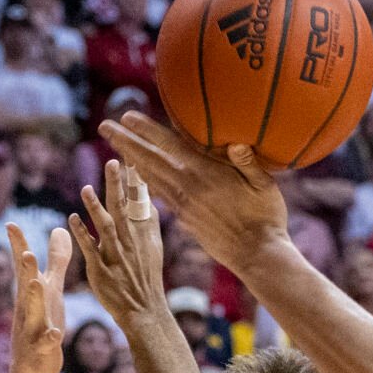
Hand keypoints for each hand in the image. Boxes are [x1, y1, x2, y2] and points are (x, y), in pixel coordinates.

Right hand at [7, 223, 70, 372]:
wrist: (32, 368)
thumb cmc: (42, 322)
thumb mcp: (50, 288)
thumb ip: (56, 260)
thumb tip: (59, 229)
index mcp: (32, 292)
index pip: (23, 266)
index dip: (18, 246)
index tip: (10, 223)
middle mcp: (29, 308)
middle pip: (26, 284)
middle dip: (26, 269)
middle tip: (26, 251)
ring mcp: (33, 328)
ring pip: (33, 312)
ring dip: (34, 299)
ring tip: (36, 284)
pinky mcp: (42, 349)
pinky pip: (46, 343)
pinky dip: (50, 338)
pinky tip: (56, 333)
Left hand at [72, 158, 168, 326]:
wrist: (144, 310)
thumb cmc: (146, 278)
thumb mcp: (154, 248)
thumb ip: (148, 223)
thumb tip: (148, 199)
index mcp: (144, 235)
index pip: (140, 203)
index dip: (136, 181)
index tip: (132, 159)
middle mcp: (131, 242)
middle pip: (123, 209)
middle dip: (118, 186)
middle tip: (114, 162)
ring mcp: (116, 255)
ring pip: (106, 227)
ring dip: (96, 208)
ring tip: (86, 189)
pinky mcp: (101, 269)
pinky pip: (89, 248)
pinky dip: (81, 233)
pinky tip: (71, 218)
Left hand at [99, 113, 288, 271]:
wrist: (256, 255)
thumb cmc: (267, 218)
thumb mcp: (265, 186)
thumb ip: (249, 163)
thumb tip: (236, 143)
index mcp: (205, 174)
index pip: (169, 147)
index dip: (147, 131)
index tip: (127, 117)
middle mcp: (188, 187)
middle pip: (150, 160)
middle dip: (126, 142)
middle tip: (105, 126)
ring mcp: (183, 204)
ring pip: (149, 177)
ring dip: (129, 160)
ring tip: (114, 145)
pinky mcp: (184, 218)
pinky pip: (158, 195)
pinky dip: (143, 182)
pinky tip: (136, 175)